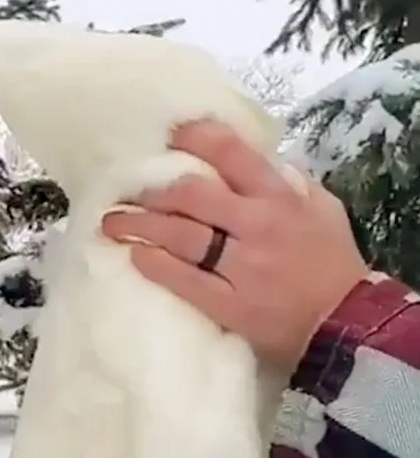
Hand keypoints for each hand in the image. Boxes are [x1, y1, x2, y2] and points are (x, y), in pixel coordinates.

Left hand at [100, 120, 368, 372]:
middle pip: (192, 195)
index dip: (196, 138)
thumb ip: (288, 183)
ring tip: (112, 223)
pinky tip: (134, 256)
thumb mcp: (322, 210)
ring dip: (140, 226)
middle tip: (125, 192)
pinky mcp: (229, 303)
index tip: (169, 135)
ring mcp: (241, 265)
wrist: (346, 322)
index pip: (233, 154)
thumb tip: (255, 159)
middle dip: (153, 191)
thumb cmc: (332, 263)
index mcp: (279, 197)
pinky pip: (184, 280)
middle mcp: (257, 224)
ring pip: (181, 236)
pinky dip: (156, 265)